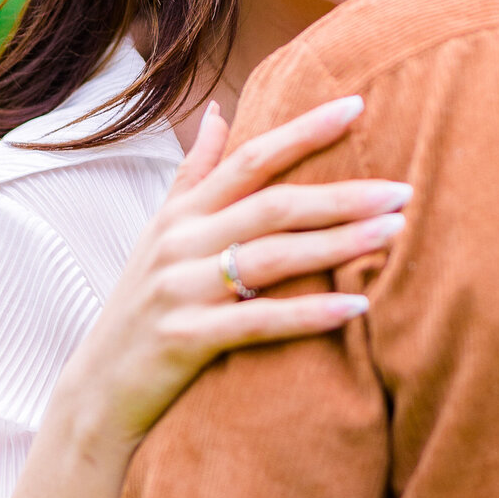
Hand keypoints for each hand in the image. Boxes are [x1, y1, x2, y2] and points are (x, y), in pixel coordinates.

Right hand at [57, 95, 408, 451]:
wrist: (96, 392)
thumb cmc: (142, 305)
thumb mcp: (159, 232)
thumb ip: (194, 173)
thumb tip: (219, 111)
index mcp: (182, 213)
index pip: (250, 158)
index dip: (303, 130)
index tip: (357, 105)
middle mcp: (180, 242)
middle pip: (272, 205)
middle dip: (341, 195)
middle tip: (402, 189)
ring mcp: (181, 290)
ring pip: (271, 257)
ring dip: (338, 244)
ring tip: (394, 233)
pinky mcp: (185, 340)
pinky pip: (258, 321)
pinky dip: (309, 313)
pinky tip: (357, 306)